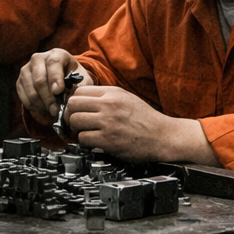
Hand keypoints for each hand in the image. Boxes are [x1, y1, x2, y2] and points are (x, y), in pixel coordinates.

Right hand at [17, 49, 90, 119]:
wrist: (61, 77)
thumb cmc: (74, 78)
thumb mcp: (82, 79)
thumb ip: (79, 88)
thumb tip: (69, 101)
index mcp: (56, 54)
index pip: (53, 64)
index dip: (55, 78)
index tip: (59, 91)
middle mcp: (38, 58)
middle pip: (40, 80)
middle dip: (49, 99)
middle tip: (56, 111)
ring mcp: (26, 69)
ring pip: (31, 91)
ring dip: (42, 105)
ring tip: (52, 110)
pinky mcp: (20, 81)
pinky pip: (24, 98)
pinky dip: (35, 107)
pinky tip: (45, 108)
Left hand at [65, 85, 218, 164]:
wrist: (163, 136)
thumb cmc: (146, 119)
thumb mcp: (127, 99)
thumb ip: (107, 97)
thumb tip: (84, 101)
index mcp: (113, 93)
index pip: (79, 91)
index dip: (75, 102)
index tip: (77, 110)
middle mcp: (109, 105)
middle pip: (73, 105)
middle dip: (71, 115)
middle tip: (77, 123)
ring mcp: (108, 122)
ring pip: (75, 121)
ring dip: (77, 129)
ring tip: (86, 133)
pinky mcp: (108, 140)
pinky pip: (83, 138)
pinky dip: (85, 142)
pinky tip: (94, 142)